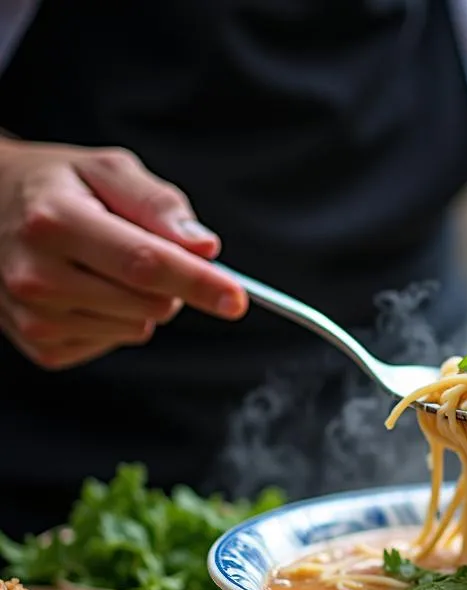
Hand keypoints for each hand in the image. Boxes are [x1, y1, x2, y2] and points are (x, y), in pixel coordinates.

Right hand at [0, 140, 247, 369]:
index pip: (144, 262)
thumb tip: (204, 245)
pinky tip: (83, 289)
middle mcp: (37, 275)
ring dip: (138, 301)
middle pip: (151, 303)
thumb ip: (158, 203)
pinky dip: (113, 320)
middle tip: (136, 248)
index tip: (237, 299)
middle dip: (167, 282)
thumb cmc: (57, 187)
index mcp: (54, 221)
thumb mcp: (106, 170)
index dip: (198, 282)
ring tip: (98, 266)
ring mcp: (35, 318)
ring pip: (138, 327)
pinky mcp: (42, 347)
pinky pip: (115, 344)